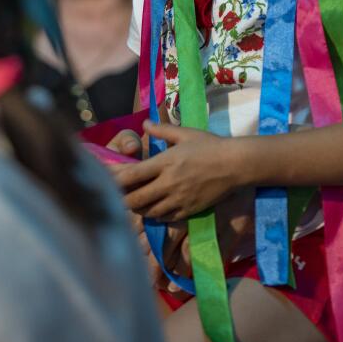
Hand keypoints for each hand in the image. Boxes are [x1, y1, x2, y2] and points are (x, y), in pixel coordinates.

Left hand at [110, 121, 241, 221]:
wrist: (236, 165)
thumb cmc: (211, 145)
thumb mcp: (186, 133)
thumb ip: (161, 129)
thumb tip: (144, 123)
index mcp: (165, 162)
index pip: (132, 176)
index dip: (116, 180)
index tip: (107, 180)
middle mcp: (168, 183)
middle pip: (135, 199)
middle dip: (123, 199)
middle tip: (117, 196)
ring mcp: (178, 199)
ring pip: (148, 212)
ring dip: (138, 209)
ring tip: (135, 202)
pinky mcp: (188, 210)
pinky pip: (165, 218)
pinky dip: (156, 215)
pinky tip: (155, 209)